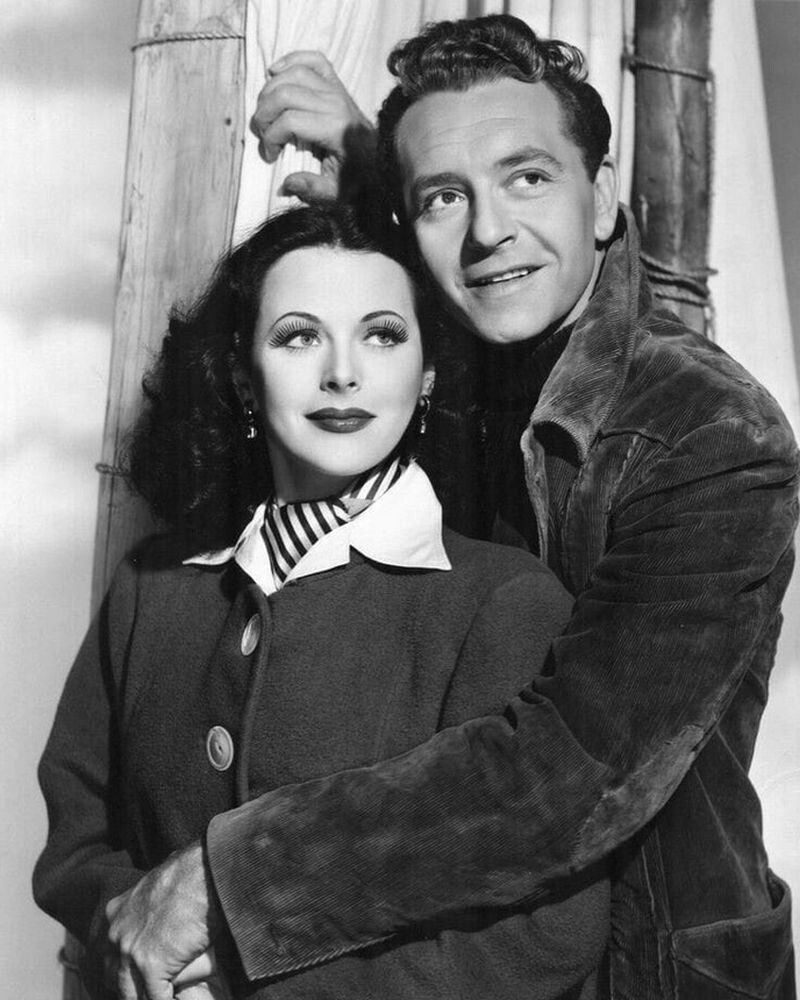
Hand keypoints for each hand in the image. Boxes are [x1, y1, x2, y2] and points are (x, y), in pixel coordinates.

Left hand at [105, 843, 218, 999]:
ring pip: (130, 993)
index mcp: (115, 913)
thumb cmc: (189, 871)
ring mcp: (131, 952)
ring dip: (146, 997)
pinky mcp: (151, 965)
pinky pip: (155, 997)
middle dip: (130, 987)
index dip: (125, 967)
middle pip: (114, 977)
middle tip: (148, 989)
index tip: (139, 973)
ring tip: (159, 996)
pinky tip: (175, 999)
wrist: (203, 872)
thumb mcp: (157, 882)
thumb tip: (160, 894)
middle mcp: (116, 935)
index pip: (111, 953)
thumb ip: (149, 899)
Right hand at [250, 50, 375, 201]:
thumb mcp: (337, 192)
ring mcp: (336, 89)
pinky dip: (291, 60)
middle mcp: (335, 102)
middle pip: (285, 93)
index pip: (289, 120)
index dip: (271, 138)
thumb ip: (313, 189)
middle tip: (263, 134)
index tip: (271, 156)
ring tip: (266, 113)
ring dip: (270, 90)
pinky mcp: (336, 82)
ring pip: (293, 73)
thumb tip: (288, 183)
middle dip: (264, 114)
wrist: (380, 158)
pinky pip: (313, 59)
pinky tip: (276, 72)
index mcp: (335, 128)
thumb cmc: (357, 176)